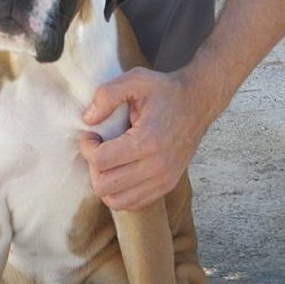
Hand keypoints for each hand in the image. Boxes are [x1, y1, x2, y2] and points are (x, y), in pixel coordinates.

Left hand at [79, 67, 211, 210]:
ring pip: (115, 201)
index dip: (87, 147)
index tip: (92, 135)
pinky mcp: (166, 186)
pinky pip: (131, 204)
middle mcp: (157, 166)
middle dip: (93, 166)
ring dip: (104, 182)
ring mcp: (163, 180)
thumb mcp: (136, 79)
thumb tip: (88, 120)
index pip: (100, 161)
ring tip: (108, 162)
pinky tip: (120, 171)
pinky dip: (118, 192)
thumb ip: (107, 95)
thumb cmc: (165, 91)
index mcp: (148, 140)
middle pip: (104, 185)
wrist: (198, 103)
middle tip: (99, 148)